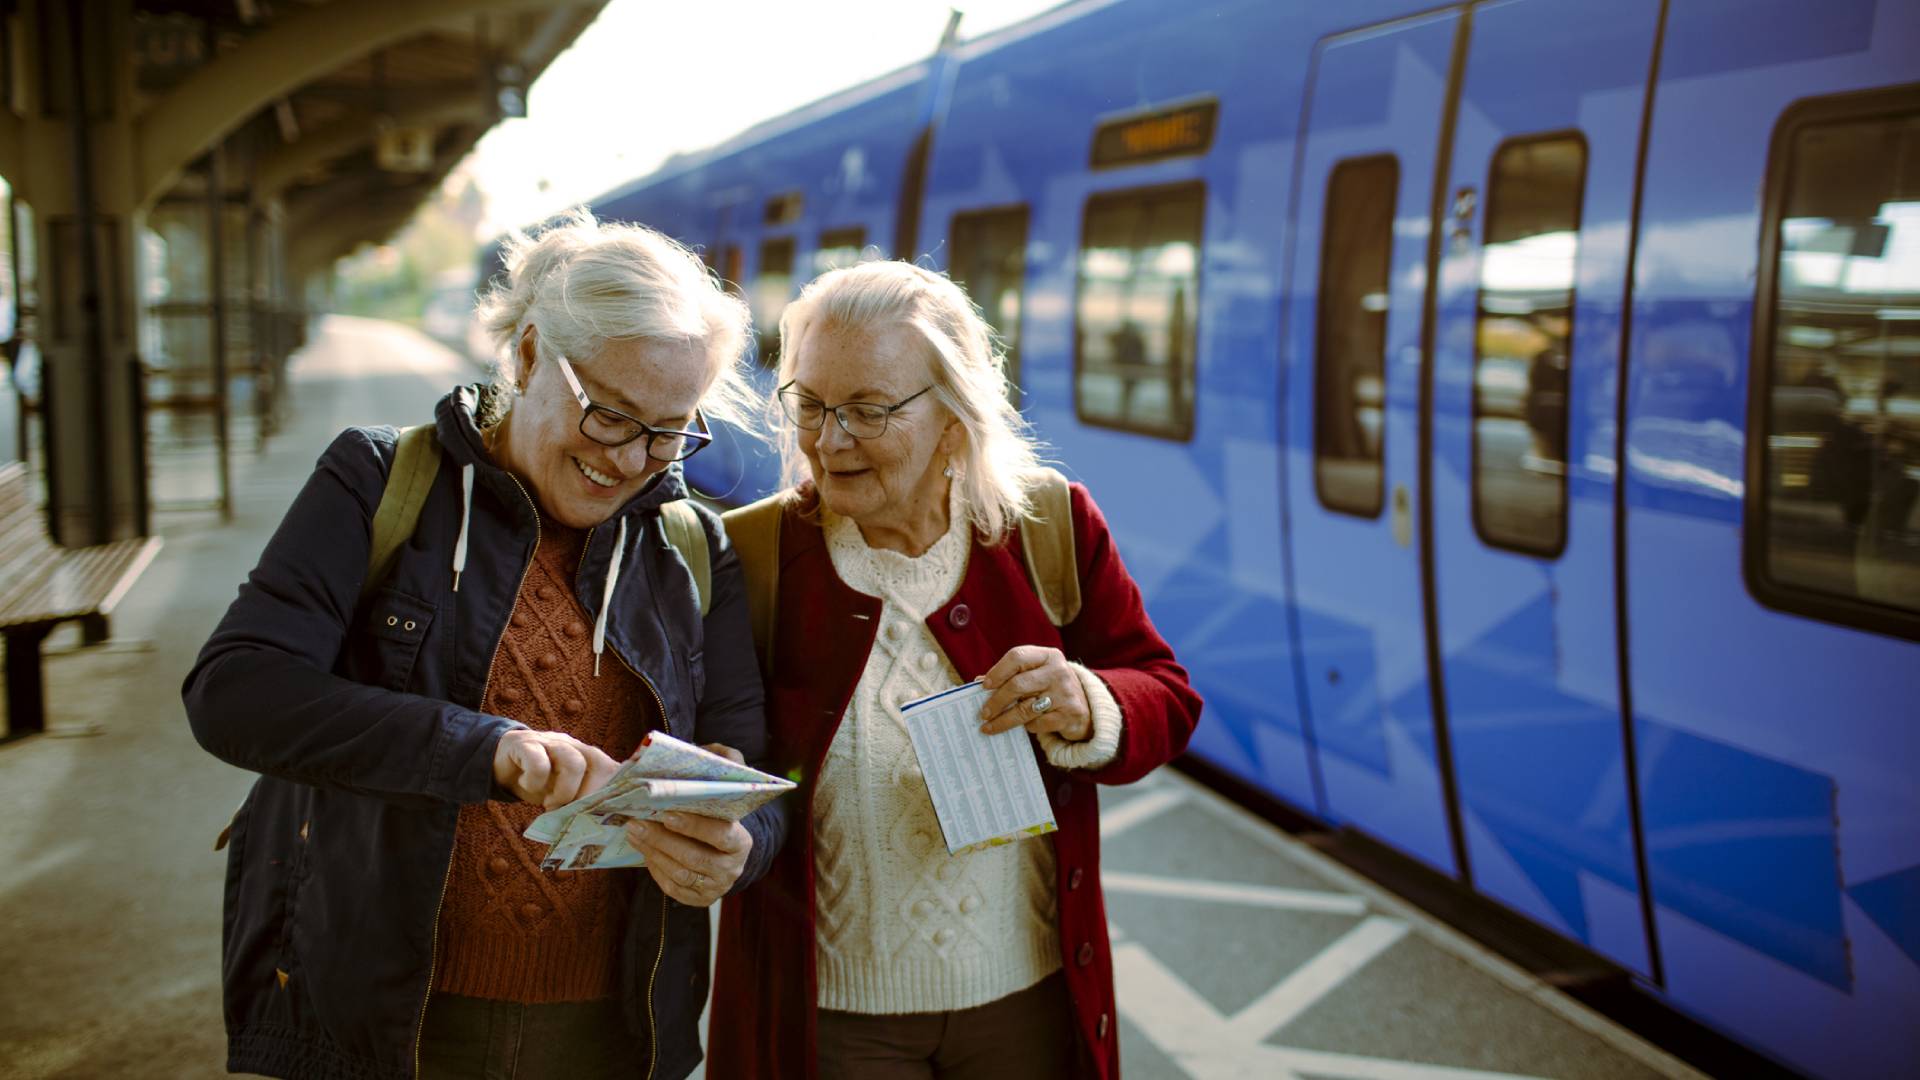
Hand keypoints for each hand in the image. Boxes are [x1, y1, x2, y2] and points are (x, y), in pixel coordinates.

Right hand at [492, 729, 619, 810]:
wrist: (502, 759)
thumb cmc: (540, 780)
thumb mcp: (563, 793)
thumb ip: (580, 803)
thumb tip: (595, 829)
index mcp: (589, 758)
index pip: (614, 768)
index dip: (617, 790)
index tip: (610, 814)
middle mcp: (575, 746)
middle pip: (599, 764)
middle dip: (590, 795)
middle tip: (574, 815)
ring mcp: (552, 743)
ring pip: (573, 763)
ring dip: (565, 792)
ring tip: (551, 805)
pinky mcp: (526, 744)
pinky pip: (538, 764)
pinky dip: (535, 781)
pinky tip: (528, 786)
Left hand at [624, 811, 751, 906]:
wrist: (726, 860)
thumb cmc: (717, 830)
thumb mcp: (719, 819)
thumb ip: (701, 812)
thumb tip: (664, 801)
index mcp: (740, 844)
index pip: (720, 834)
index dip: (694, 826)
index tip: (666, 815)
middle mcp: (731, 869)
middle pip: (694, 857)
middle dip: (661, 840)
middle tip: (637, 825)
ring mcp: (716, 888)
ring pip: (680, 874)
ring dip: (654, 854)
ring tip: (635, 836)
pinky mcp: (700, 900)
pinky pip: (673, 888)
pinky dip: (656, 870)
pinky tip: (645, 854)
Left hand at [978, 645, 1090, 741]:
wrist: (1086, 707)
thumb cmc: (1051, 687)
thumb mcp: (1036, 674)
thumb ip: (1011, 675)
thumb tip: (978, 683)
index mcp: (1048, 656)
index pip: (1017, 657)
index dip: (997, 671)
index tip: (984, 686)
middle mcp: (1058, 671)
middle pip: (1018, 684)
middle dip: (996, 701)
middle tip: (983, 713)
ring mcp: (1066, 693)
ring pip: (1025, 708)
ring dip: (1003, 720)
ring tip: (989, 726)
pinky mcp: (1070, 714)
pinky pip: (1038, 723)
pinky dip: (1028, 727)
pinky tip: (1024, 726)